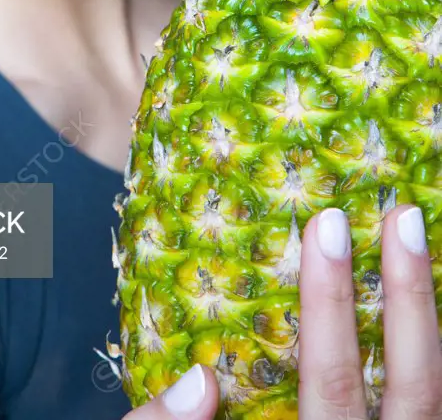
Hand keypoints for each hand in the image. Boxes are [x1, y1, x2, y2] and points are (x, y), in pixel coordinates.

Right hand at [121, 204, 441, 419]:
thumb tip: (198, 381)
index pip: (335, 389)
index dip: (332, 308)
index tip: (327, 228)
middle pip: (415, 394)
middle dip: (409, 299)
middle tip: (399, 216)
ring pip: (440, 405)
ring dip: (433, 325)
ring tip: (423, 249)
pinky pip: (435, 413)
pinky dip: (438, 366)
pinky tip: (425, 320)